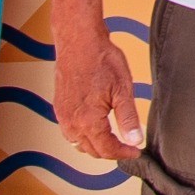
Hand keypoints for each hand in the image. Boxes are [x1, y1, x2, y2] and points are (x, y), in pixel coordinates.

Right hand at [53, 26, 142, 160]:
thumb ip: (128, 118)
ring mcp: (62, 115)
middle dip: (110, 152)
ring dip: (95, 146)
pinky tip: (94, 128)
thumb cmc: (101, 60)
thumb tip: (135, 140)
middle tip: (127, 147)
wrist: (79, 41)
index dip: (123, 153)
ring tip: (113, 140)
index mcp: (87, 120)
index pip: (106, 149)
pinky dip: (83, 136)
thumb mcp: (123, 89)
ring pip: (79, 143)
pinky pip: (70, 132)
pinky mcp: (59, 107)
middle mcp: (71, 122)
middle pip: (91, 150)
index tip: (135, 151)